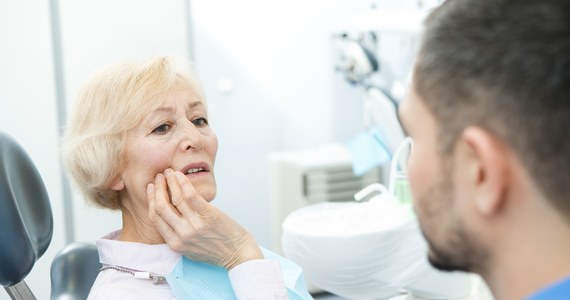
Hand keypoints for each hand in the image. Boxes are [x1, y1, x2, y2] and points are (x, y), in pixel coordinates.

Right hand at [147, 168, 262, 269]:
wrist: (238, 254)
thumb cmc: (215, 251)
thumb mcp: (189, 249)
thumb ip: (177, 236)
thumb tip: (168, 217)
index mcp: (175, 243)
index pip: (155, 217)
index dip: (151, 200)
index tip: (151, 189)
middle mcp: (183, 235)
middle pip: (161, 207)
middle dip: (158, 188)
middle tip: (159, 176)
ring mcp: (195, 225)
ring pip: (175, 198)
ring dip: (170, 182)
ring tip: (169, 172)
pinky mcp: (209, 215)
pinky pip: (191, 196)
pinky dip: (183, 183)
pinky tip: (180, 175)